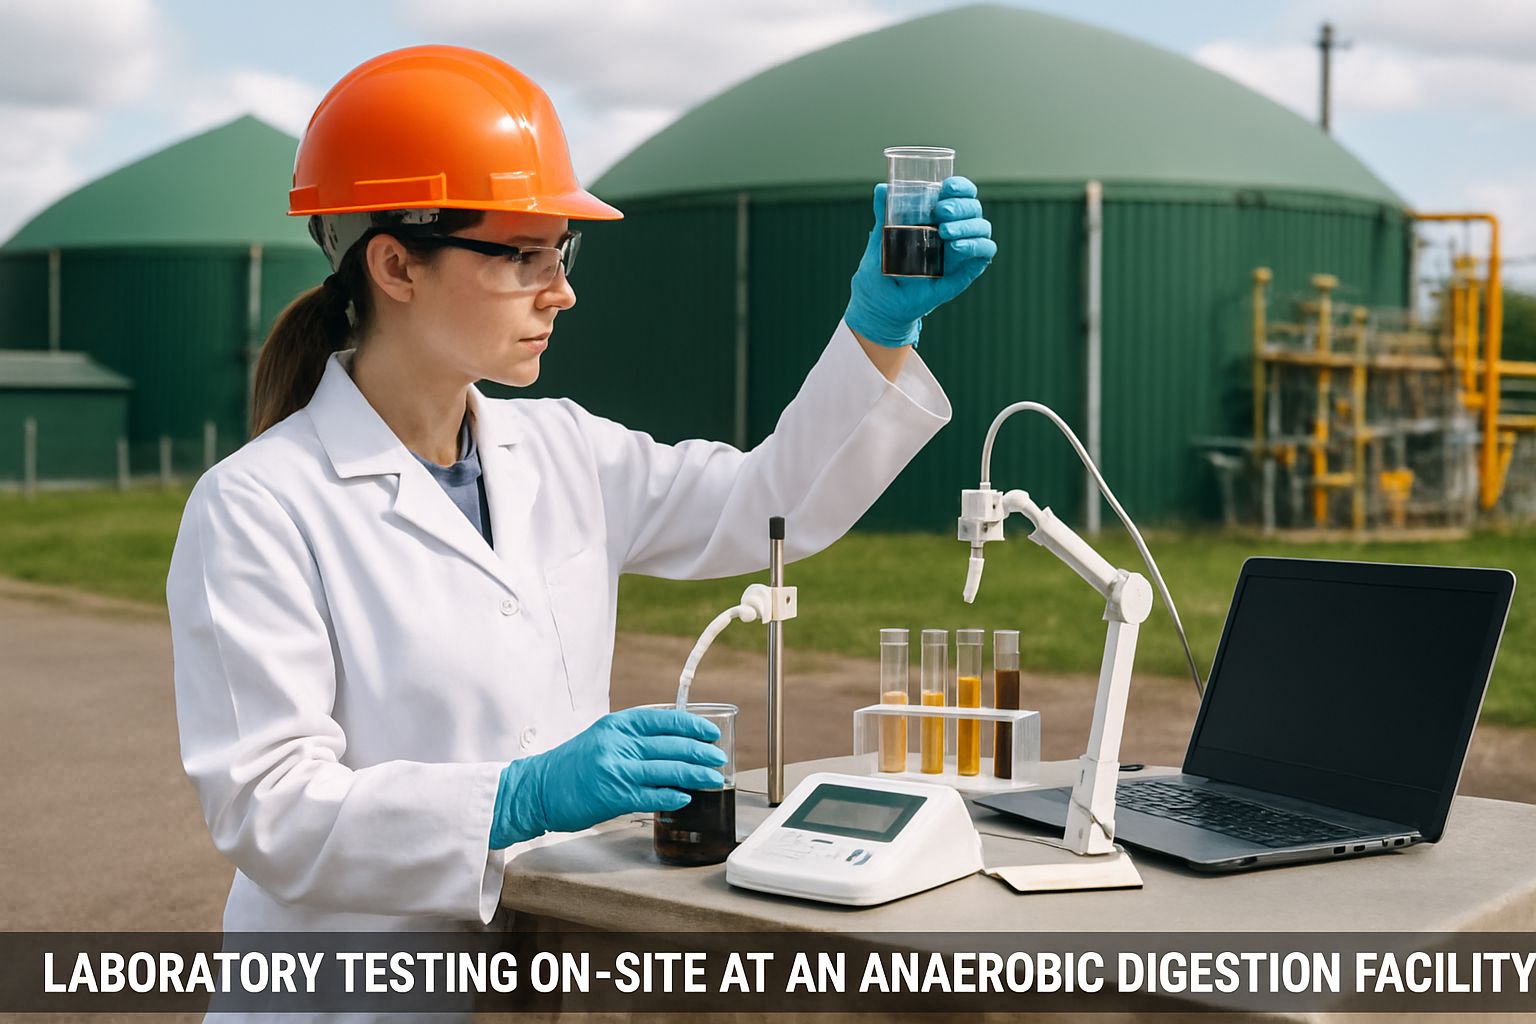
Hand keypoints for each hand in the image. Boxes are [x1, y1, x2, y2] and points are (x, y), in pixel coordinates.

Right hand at [490, 707, 726, 847]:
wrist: (539, 788)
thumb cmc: (573, 765)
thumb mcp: (603, 738)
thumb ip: (634, 738)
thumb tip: (675, 742)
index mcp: (618, 725)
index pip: (664, 720)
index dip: (692, 726)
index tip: (711, 733)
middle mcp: (618, 743)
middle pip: (671, 745)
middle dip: (701, 752)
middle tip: (719, 758)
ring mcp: (616, 769)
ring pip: (667, 770)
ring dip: (696, 774)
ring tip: (714, 778)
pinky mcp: (614, 796)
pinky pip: (652, 795)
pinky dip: (672, 796)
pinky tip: (686, 796)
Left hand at [843, 176, 996, 346]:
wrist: (883, 303)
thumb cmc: (883, 268)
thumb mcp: (880, 238)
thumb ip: (883, 213)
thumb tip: (882, 188)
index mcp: (938, 217)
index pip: (960, 193)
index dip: (960, 186)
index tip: (946, 187)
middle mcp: (955, 230)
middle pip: (973, 207)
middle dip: (961, 205)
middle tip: (940, 212)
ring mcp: (963, 249)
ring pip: (982, 226)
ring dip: (967, 225)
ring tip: (944, 233)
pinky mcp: (967, 270)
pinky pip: (985, 251)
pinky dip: (976, 245)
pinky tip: (956, 248)